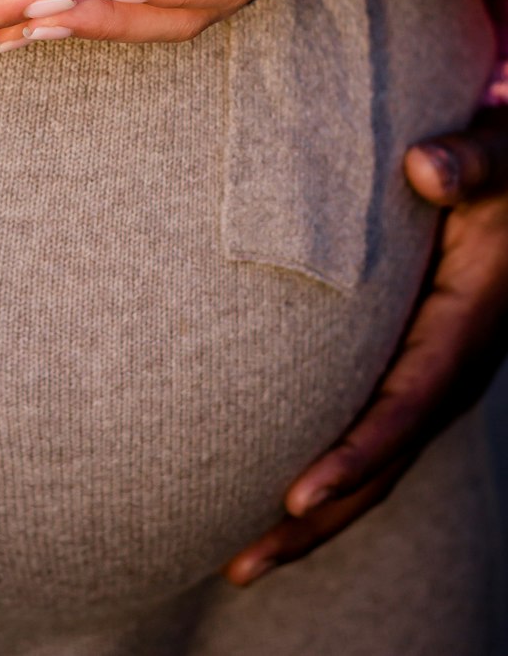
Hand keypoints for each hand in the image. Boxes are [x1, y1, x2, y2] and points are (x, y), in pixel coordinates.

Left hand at [222, 103, 507, 584]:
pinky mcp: (411, 374)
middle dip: (314, 521)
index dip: (351, 455)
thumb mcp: (496, 158)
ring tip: (239, 560)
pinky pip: (370, 441)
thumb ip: (467, 164)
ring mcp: (431, 381)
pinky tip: (273, 502)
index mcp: (462, 331)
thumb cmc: (500, 167)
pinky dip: (327, 480)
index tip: (292, 494)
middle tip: (239, 562)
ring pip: (373, 468)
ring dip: (312, 520)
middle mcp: (449, 372)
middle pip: (380, 467)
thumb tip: (426, 169)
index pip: (402, 408)